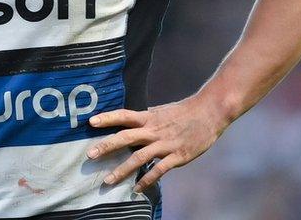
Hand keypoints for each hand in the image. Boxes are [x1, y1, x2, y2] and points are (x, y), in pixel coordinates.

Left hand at [85, 97, 228, 191]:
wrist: (210, 112)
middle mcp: (154, 130)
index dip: (108, 118)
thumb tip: (127, 121)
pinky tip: (136, 188)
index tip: (91, 122)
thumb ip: (145, 119)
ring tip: (108, 180)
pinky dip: (147, 179)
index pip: (124, 115)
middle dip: (107, 146)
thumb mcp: (160, 112)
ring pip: (139, 157)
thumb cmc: (183, 112)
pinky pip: (159, 170)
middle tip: (90, 155)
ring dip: (122, 170)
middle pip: (126, 138)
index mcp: (149, 118)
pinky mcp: (177, 156)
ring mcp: (165, 144)